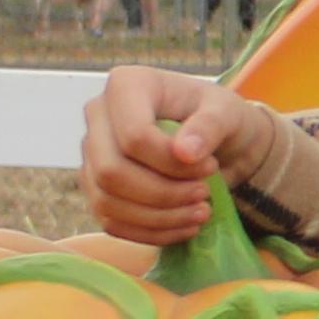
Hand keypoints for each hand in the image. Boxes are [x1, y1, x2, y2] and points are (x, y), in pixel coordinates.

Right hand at [82, 64, 266, 246]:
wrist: (213, 140)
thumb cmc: (217, 117)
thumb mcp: (227, 111)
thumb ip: (210, 126)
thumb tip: (185, 152)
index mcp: (126, 85)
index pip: (133, 136)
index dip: (171, 163)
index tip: (210, 167)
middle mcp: (98, 116)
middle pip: (112, 172)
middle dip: (163, 194)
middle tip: (204, 195)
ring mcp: (91, 154)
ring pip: (107, 201)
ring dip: (159, 218)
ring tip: (201, 213)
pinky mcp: (96, 187)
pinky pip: (110, 221)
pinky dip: (150, 232)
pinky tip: (184, 227)